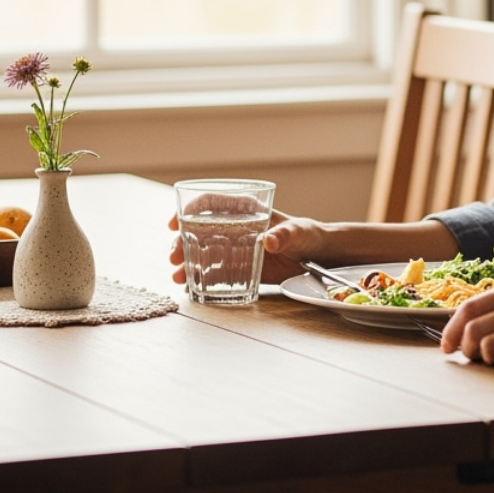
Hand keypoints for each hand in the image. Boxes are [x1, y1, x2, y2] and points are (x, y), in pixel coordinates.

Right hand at [168, 208, 329, 285]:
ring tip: (178, 277)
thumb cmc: (309, 235)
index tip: (174, 223)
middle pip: (199, 229)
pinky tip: (192, 289)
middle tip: (173, 258)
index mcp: (246, 209)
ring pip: (203, 251)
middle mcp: (236, 226)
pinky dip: (202, 279)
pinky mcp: (241, 266)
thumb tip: (269, 241)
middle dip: (181, 242)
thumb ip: (285, 235)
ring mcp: (236, 247)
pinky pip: (216, 272)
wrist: (319, 257)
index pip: (211, 203)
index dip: (188, 210)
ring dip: (187, 263)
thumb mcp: (299, 232)